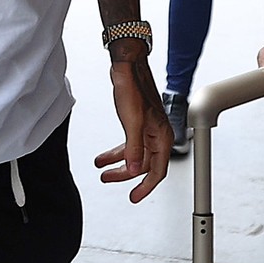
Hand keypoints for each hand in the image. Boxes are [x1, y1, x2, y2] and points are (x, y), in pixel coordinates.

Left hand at [94, 48, 170, 202]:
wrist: (127, 66)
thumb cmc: (133, 88)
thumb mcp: (132, 121)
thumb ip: (134, 147)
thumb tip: (134, 169)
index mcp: (161, 136)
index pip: (157, 170)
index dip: (145, 186)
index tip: (134, 197)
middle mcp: (157, 134)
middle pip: (144, 164)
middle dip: (124, 175)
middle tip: (108, 180)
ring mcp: (147, 129)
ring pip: (134, 154)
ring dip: (117, 164)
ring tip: (102, 170)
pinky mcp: (137, 123)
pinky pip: (128, 144)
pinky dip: (116, 152)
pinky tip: (104, 156)